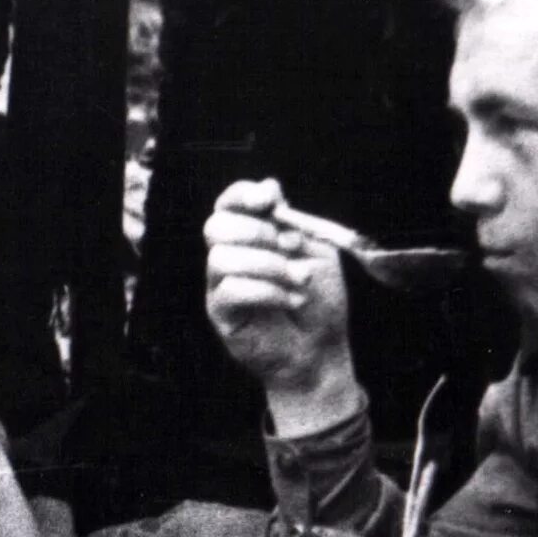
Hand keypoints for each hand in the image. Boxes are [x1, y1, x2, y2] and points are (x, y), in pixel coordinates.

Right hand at [204, 179, 361, 431]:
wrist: (321, 349)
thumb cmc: (319, 301)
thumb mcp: (316, 251)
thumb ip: (293, 221)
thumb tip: (269, 187)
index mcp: (250, 236)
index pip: (228, 203)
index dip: (242, 195)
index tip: (270, 201)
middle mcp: (229, 257)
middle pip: (216, 226)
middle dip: (258, 232)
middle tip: (291, 248)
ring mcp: (220, 286)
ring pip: (222, 258)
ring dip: (269, 265)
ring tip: (301, 281)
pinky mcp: (221, 314)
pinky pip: (230, 290)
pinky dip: (268, 291)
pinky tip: (292, 300)